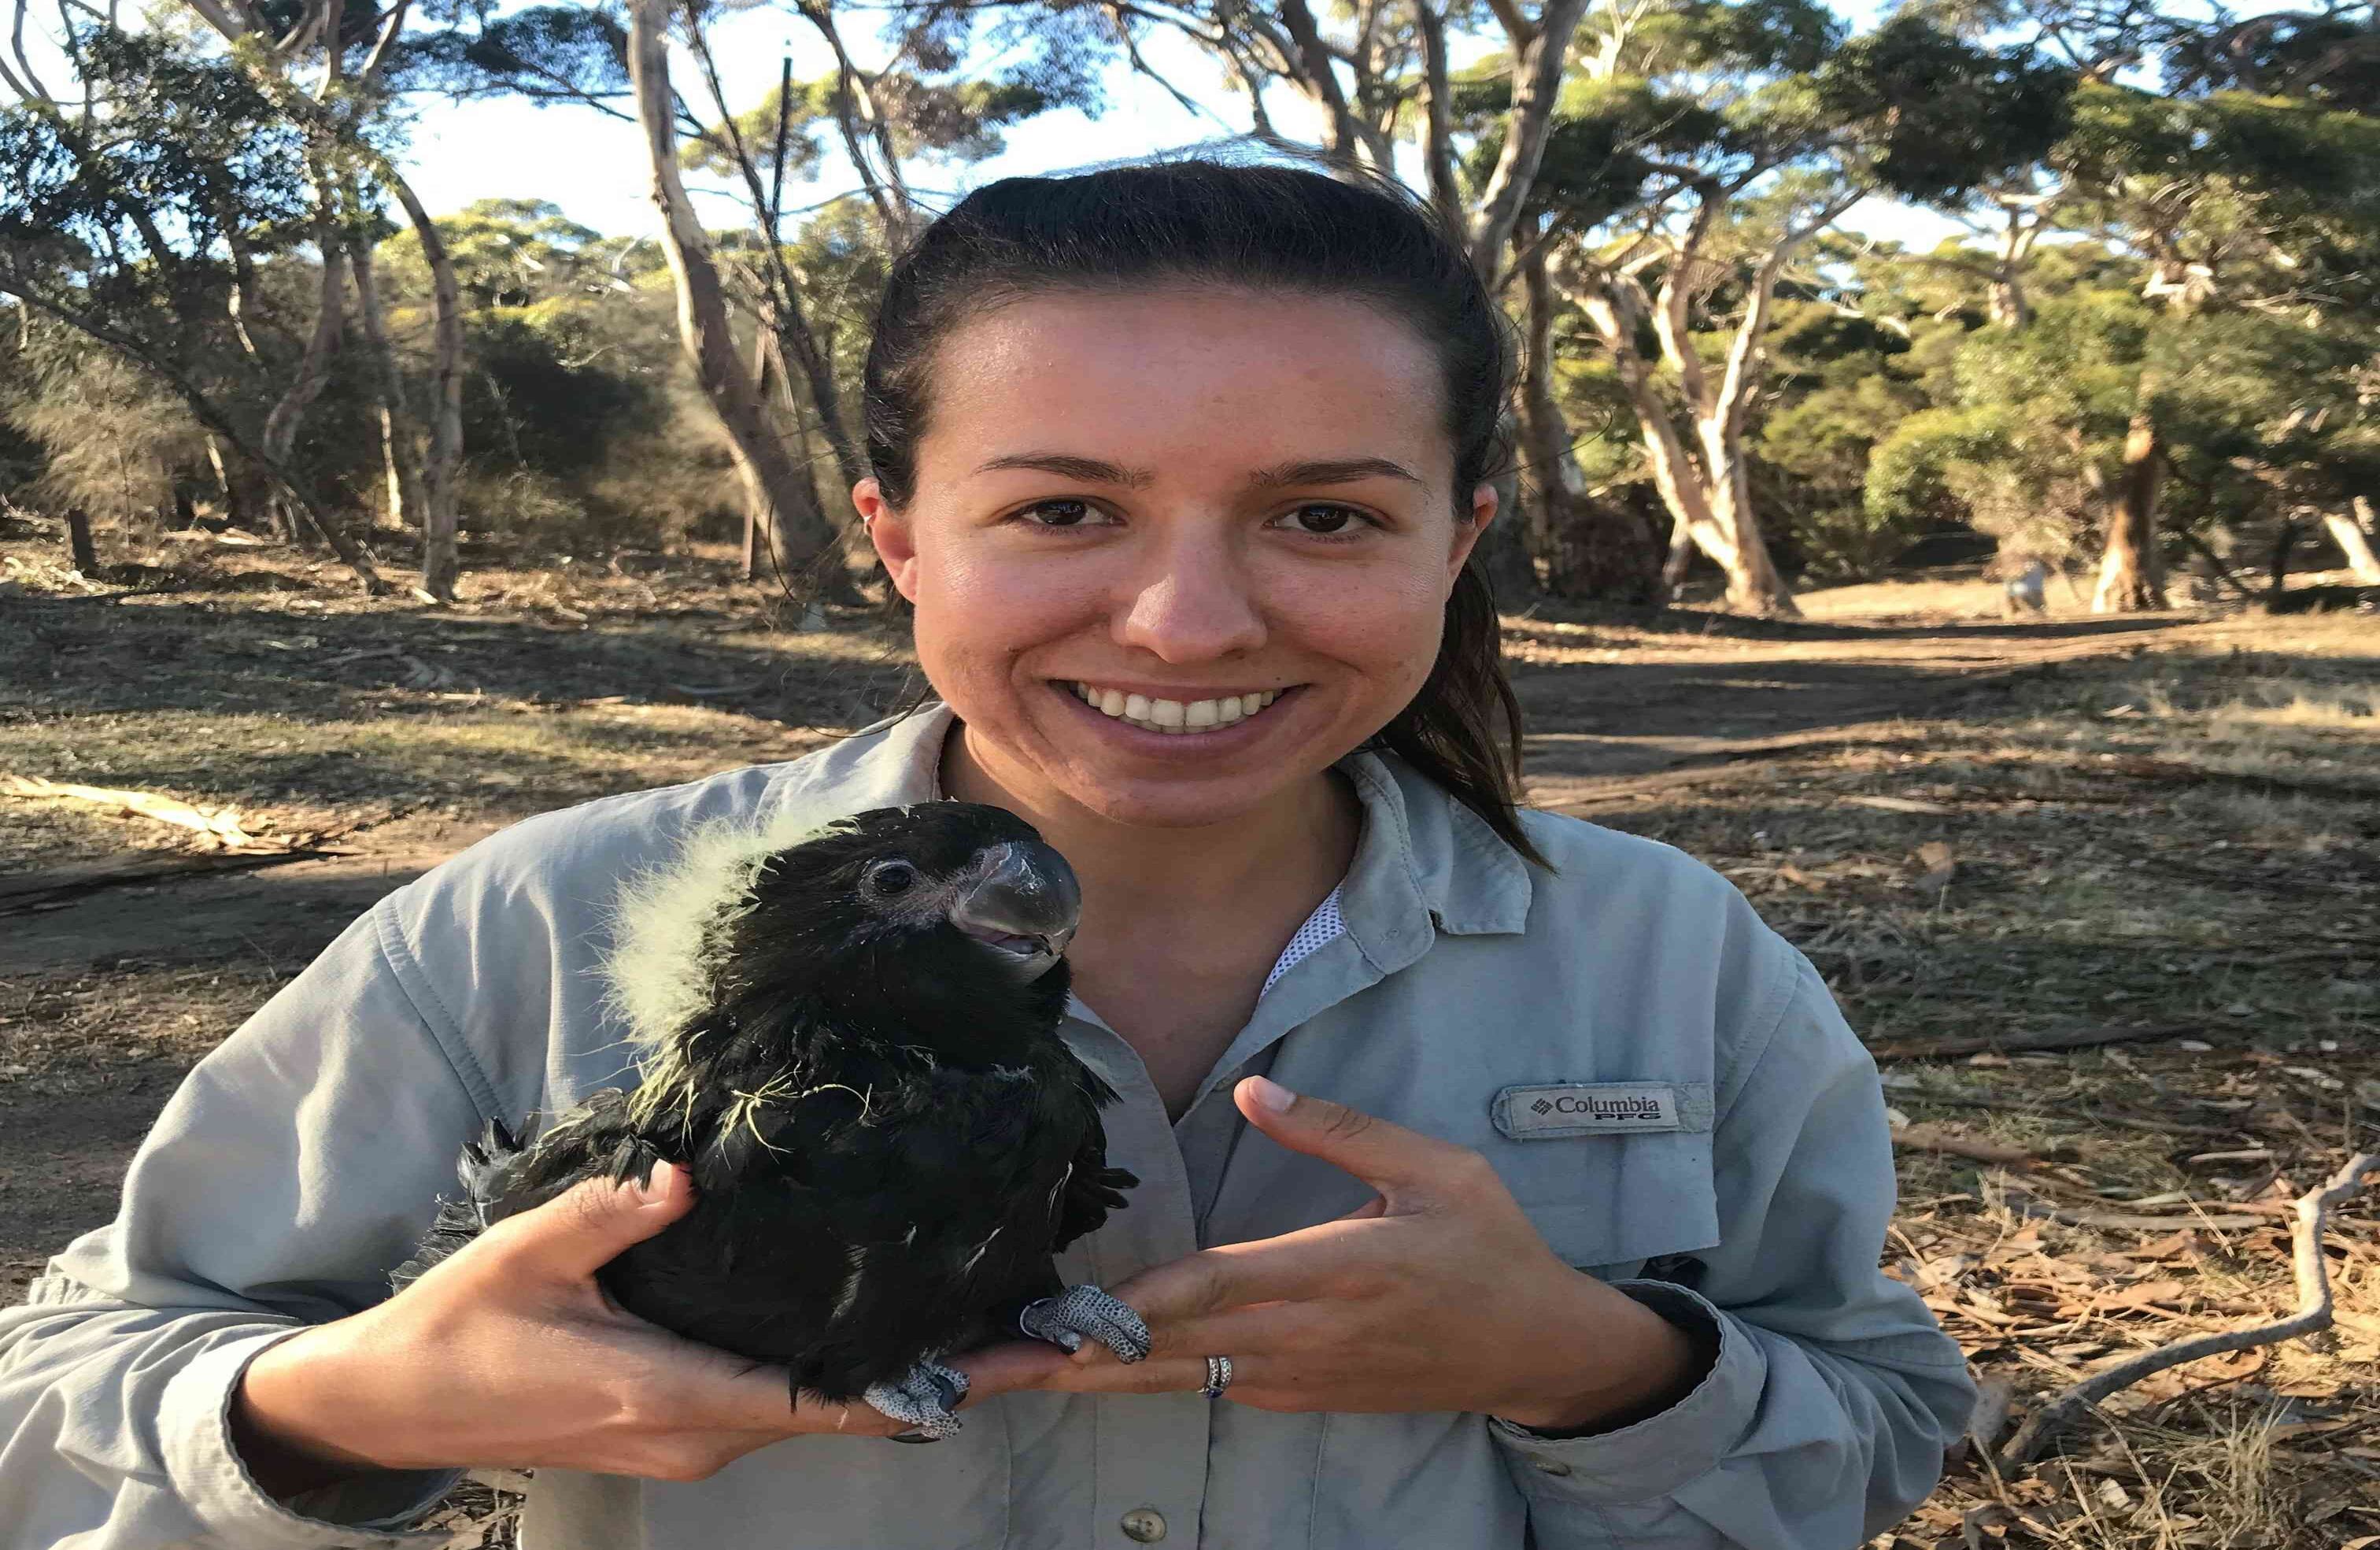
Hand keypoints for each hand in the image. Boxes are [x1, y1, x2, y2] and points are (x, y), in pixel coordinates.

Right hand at [231, 1162, 1056, 1493]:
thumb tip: (684, 1176)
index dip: (931, 1382)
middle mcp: (701, 1433)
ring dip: (917, 1378)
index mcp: (669, 1392)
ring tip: (1012, 1328)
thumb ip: (606, 1213)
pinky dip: (860, 1378)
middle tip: (1062, 1336)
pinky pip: (793, 1406)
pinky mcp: (687, 1428)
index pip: (825, 1398)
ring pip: (829, 1413)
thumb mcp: (524, 1253)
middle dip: (960, 1377)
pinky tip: (907, 1337)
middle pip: (855, 1411)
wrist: (396, 1407)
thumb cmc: (459, 1326)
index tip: (1019, 1359)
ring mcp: (697, 1440)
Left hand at [1022, 1077, 1703, 1431]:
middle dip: (1060, 1363)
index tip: (1051, 1314)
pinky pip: (1199, 1385)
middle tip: (967, 1370)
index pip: (1209, 1289)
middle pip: (1160, 1352)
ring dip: (1078, 1379)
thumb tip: (1249, 1091)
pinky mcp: (1292, 1395)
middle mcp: (1300, 1336)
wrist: (1537, 1350)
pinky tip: (1073, 1370)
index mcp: (1333, 1272)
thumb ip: (1338, 1131)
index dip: (1128, 1304)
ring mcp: (1292, 1377)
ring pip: (1168, 1380)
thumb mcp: (1435, 1171)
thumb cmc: (1489, 1250)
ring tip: (991, 1378)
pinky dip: (1130, 1382)